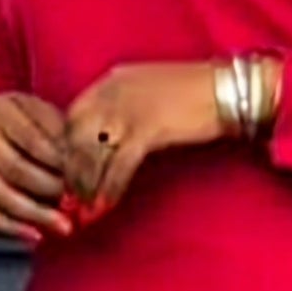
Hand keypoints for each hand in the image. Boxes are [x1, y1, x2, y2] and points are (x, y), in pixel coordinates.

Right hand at [0, 92, 72, 243]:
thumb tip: (86, 166)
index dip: (63, 162)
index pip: (35, 141)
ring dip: (36, 214)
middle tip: (79, 202)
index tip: (87, 177)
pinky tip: (37, 235)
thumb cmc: (23, 122)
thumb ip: (62, 134)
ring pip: (2, 195)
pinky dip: (13, 228)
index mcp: (1, 112)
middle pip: (17, 169)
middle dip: (52, 190)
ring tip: (64, 225)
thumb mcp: (42, 113)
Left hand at [61, 63, 224, 214]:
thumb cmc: (192, 92)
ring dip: (86, 186)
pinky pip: (119, 166)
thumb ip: (120, 108)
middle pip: (74, 138)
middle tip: (69, 198)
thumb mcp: (146, 91)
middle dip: (70, 172)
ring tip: (85, 208)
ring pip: (92, 154)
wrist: (227, 89)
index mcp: (110, 81)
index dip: (64, 149)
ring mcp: (128, 110)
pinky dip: (110, 188)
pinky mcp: (148, 130)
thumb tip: (102, 140)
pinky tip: (106, 205)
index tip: (66, 173)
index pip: (70, 117)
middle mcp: (112, 93)